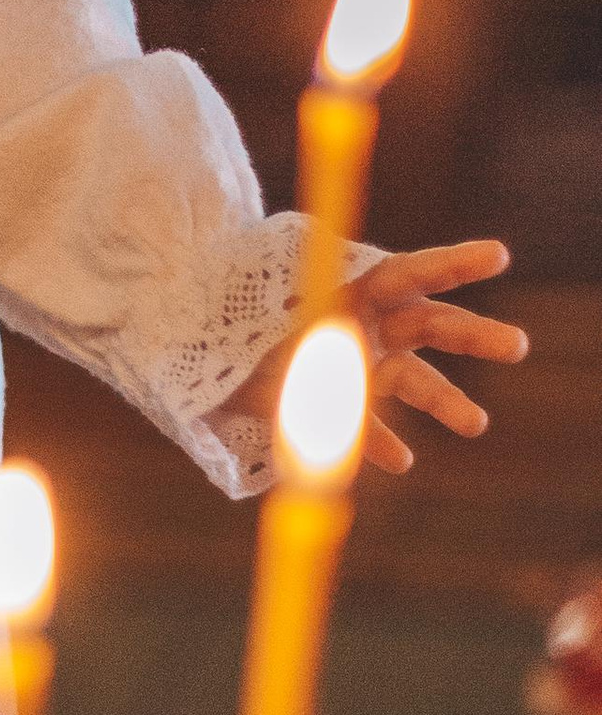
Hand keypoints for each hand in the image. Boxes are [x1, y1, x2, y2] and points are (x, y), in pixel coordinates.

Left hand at [233, 240, 523, 474]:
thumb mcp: (263, 292)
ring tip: (477, 424)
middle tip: (518, 346)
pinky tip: (401, 459)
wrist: (196, 345)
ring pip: (414, 382)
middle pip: (433, 327)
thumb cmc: (232, 304)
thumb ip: (299, 299)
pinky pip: (366, 429)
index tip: (499, 255)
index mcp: (355, 285)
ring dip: (446, 402)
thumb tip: (333, 293)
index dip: (455, 263)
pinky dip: (380, 442)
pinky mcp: (337, 408)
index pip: (412, 271)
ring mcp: (359, 367)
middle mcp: (369, 324)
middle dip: (476, 336)